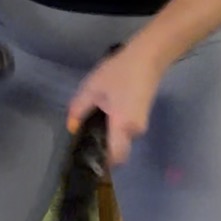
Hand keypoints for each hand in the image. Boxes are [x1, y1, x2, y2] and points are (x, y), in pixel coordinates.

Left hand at [66, 38, 163, 166]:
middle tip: (86, 136)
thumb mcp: (92, 88)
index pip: (116, 158)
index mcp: (122, 126)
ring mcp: (142, 124)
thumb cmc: (119, 72)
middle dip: (105, 148)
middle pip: (119, 150)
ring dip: (111, 135)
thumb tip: (72, 128)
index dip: (104, 163)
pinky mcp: (143, 116)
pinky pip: (127, 130)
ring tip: (96, 119)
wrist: (148, 57)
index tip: (88, 158)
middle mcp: (135, 131)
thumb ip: (79, 109)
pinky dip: (117, 127)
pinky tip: (108, 111)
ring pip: (123, 139)